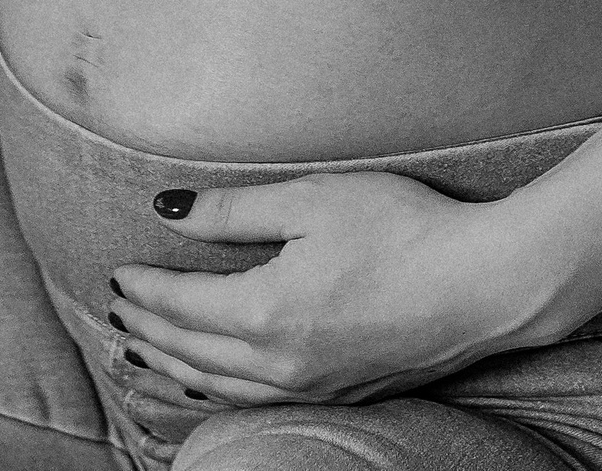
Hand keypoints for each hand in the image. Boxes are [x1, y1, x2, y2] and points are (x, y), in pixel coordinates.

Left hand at [106, 170, 545, 405]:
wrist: (484, 285)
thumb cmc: (404, 228)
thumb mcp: (313, 199)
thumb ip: (233, 211)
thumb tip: (168, 212)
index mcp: (267, 311)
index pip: (182, 305)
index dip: (145, 288)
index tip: (116, 273)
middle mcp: (281, 362)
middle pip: (192, 351)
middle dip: (148, 329)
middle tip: (116, 309)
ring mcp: (312, 386)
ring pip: (219, 386)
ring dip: (174, 366)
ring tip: (143, 351)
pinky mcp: (341, 394)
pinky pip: (254, 401)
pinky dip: (217, 391)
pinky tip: (213, 383)